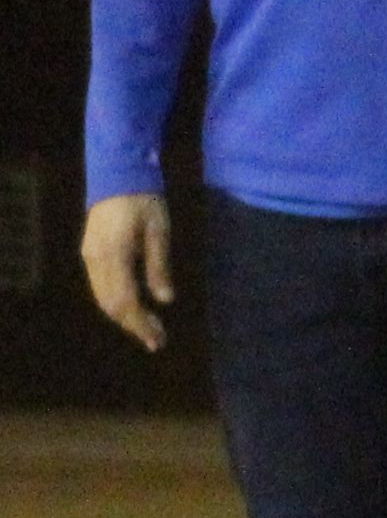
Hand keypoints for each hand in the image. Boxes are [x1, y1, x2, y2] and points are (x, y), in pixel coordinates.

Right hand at [79, 193, 168, 352]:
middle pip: (111, 305)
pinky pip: (99, 287)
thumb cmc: (145, 202)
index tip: (158, 339)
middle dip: (133, 325)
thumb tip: (165, 299)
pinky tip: (132, 308)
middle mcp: (95, 261)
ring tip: (148, 329)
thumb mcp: (159, 232)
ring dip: (124, 317)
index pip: (125, 301)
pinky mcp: (89, 253)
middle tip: (157, 340)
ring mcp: (89, 257)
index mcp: (114, 256)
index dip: (141, 324)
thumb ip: (159, 266)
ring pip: (102, 298)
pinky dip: (115, 302)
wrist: (118, 177)